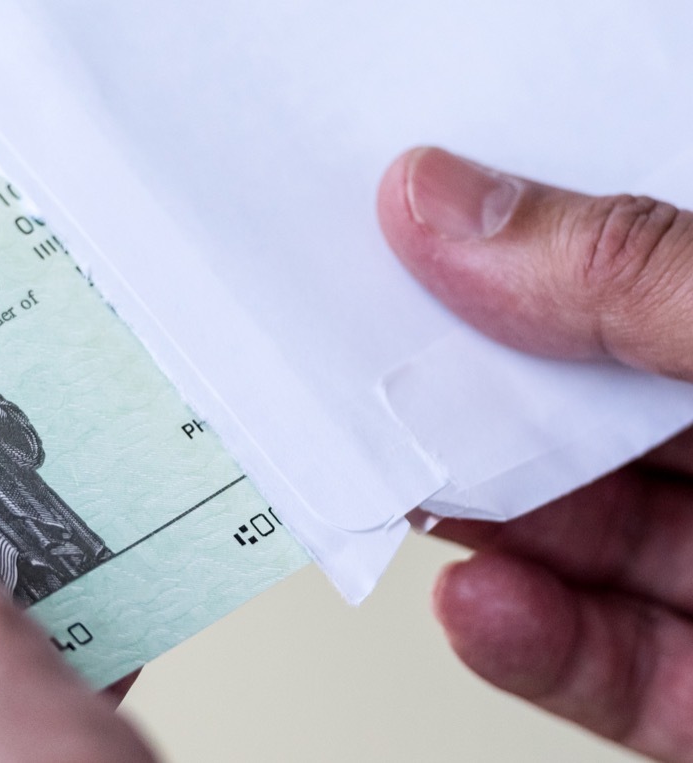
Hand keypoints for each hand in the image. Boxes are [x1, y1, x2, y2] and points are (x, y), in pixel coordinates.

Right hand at [379, 147, 692, 760]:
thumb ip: (636, 277)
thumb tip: (455, 206)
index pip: (642, 271)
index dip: (525, 251)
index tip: (402, 233)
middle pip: (600, 415)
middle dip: (479, 402)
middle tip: (368, 373)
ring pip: (594, 542)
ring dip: (486, 524)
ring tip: (399, 485)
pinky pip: (622, 670)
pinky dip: (535, 644)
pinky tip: (474, 603)